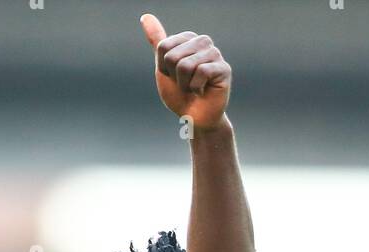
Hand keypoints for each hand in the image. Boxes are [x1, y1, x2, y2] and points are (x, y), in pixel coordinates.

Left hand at [140, 14, 231, 129]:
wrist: (195, 119)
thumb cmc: (180, 94)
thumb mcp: (163, 67)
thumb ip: (157, 42)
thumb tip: (145, 16)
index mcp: (188, 38)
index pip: (163, 47)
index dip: (164, 68)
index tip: (175, 77)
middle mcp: (203, 41)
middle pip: (172, 56)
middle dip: (175, 77)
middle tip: (186, 85)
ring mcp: (215, 54)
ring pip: (186, 65)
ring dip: (185, 85)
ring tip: (194, 88)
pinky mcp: (224, 68)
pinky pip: (201, 73)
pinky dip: (196, 88)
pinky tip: (203, 91)